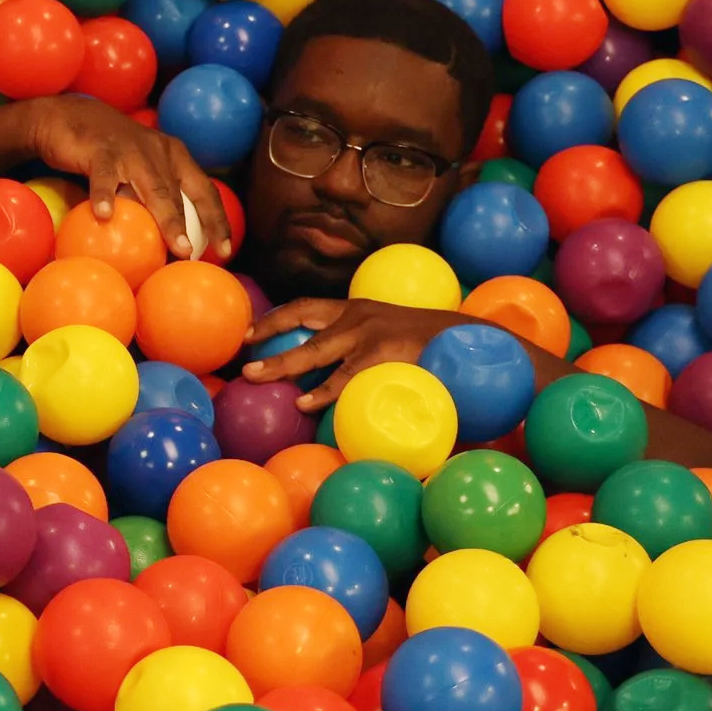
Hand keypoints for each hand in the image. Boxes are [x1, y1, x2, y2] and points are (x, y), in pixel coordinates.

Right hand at [2, 95, 231, 260]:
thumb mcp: (139, 167)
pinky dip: (104, 196)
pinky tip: (104, 215)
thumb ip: (154, 195)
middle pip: (179, 193)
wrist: (68, 116)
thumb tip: (168, 242)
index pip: (204, 190)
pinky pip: (104, 177)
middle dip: (191, 226)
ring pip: (152, 187)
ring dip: (166, 217)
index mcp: (173, 155)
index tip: (225, 250)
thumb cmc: (109, 150)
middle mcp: (158, 150)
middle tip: (193, 255)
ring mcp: (129, 150)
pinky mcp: (99, 150)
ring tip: (174, 245)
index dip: (217, 220)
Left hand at [240, 297, 485, 411]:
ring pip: (314, 350)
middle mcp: (357, 315)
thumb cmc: (427, 344)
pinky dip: (322, 391)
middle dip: (266, 333)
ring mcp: (369, 333)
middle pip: (300, 319)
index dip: (275, 318)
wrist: (471, 338)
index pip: (306, 307)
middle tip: (240, 352)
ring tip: (255, 376)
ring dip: (282, 364)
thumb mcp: (388, 336)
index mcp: (357, 309)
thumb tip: (327, 373)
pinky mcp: (383, 355)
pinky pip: (345, 376)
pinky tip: (304, 402)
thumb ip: (360, 348)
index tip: (248, 332)